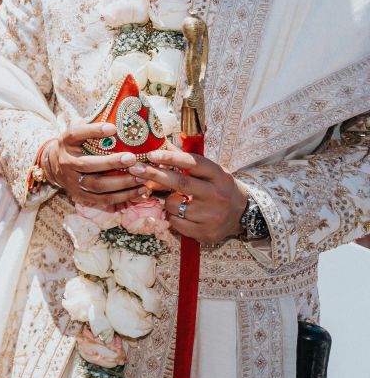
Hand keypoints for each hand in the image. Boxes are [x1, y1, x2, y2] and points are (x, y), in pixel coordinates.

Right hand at [44, 123, 143, 206]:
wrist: (53, 167)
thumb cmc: (75, 145)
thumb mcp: (77, 132)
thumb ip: (93, 126)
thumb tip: (122, 114)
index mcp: (66, 142)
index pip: (76, 134)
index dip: (93, 131)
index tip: (113, 127)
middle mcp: (67, 163)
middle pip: (87, 165)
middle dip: (110, 163)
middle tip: (132, 158)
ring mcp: (73, 182)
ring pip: (97, 185)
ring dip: (121, 182)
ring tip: (141, 177)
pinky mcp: (82, 196)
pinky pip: (104, 199)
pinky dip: (123, 196)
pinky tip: (140, 190)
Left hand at [130, 148, 246, 243]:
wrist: (242, 214)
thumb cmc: (219, 187)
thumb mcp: (209, 171)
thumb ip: (186, 160)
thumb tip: (162, 144)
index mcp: (219, 175)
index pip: (193, 163)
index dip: (171, 158)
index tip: (151, 154)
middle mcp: (217, 195)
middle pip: (181, 183)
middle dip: (155, 175)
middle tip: (135, 168)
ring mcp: (212, 216)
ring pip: (174, 206)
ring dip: (167, 201)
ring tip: (176, 200)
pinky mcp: (206, 233)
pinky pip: (176, 224)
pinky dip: (173, 217)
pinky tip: (183, 214)